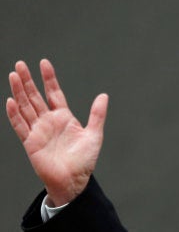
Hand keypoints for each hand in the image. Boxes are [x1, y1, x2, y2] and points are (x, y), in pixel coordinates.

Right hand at [6, 59, 107, 205]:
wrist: (74, 180)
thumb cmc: (84, 160)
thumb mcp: (94, 134)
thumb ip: (97, 114)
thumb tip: (104, 95)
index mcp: (64, 117)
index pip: (54, 93)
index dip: (49, 78)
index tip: (44, 63)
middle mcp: (49, 121)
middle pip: (35, 96)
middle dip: (28, 81)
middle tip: (21, 64)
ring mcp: (38, 131)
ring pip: (26, 107)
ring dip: (19, 92)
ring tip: (14, 75)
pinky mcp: (30, 143)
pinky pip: (20, 126)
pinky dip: (15, 114)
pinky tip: (10, 100)